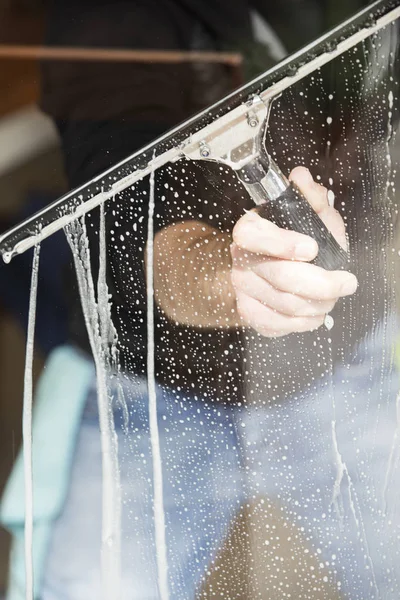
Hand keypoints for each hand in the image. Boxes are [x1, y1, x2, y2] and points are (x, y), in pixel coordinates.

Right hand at [230, 166, 357, 336]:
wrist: (267, 266)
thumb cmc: (292, 237)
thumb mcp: (306, 213)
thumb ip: (308, 196)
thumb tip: (300, 177)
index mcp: (250, 230)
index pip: (255, 236)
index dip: (282, 243)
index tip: (312, 248)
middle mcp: (242, 259)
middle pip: (279, 277)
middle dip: (321, 283)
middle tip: (346, 283)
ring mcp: (243, 288)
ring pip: (285, 304)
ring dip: (318, 304)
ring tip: (333, 297)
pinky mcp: (250, 313)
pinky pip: (279, 324)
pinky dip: (305, 321)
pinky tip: (315, 311)